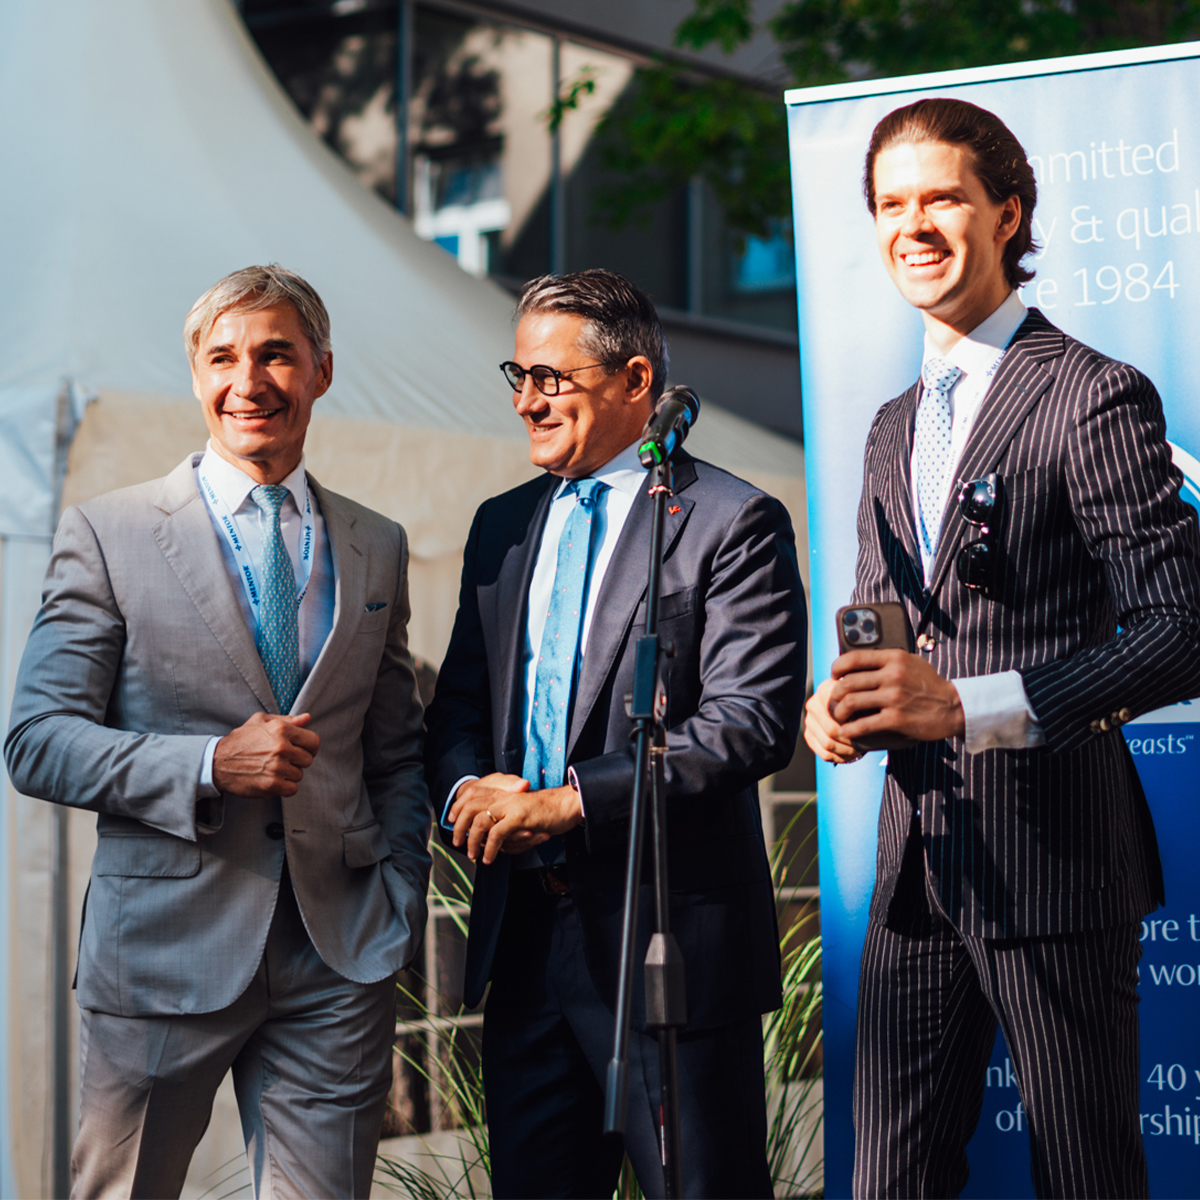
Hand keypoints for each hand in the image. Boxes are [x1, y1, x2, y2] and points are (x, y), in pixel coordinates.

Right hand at [213, 712, 320, 797]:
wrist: (217, 762)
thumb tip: (306, 718)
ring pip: (299, 775)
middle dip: (298, 761)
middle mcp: (282, 747)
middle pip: (308, 759)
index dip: (310, 747)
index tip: (303, 751)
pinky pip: (292, 789)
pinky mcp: (272, 784)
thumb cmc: (240, 740)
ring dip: (289, 774)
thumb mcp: (260, 721)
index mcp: (281, 729)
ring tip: (273, 769)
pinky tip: (273, 780)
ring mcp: (277, 767)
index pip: (313, 741)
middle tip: (284, 760)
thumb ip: (287, 719)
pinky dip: (285, 787)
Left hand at [449, 773, 582, 864]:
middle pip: (470, 807)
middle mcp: (503, 797)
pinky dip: (490, 848)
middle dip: (459, 826)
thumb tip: (492, 838)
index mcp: (503, 793)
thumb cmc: (546, 811)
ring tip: (473, 854)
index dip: (458, 808)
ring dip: (473, 841)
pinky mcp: (519, 817)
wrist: (567, 804)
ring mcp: (510, 806)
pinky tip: (490, 858)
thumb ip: (505, 819)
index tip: (452, 821)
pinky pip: (497, 834)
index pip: (471, 795)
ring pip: (480, 822)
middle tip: (458, 842)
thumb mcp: (521, 811)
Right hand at [804, 678, 864, 763]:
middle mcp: (814, 704)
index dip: (854, 723)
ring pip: (827, 743)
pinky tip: (852, 755)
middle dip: (850, 739)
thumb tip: (870, 716)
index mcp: (826, 690)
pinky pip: (824, 753)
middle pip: (831, 729)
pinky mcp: (809, 735)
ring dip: (846, 750)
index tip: (869, 728)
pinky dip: (839, 757)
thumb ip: (864, 700)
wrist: (851, 704)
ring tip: (861, 749)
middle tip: (866, 743)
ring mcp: (810, 721)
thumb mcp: (864, 694)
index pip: (837, 711)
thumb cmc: (862, 700)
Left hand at [828, 649, 964, 744]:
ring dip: (839, 711)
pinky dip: (850, 729)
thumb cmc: (929, 685)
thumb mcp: (911, 662)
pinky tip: (846, 732)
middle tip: (834, 701)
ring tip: (839, 716)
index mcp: (894, 658)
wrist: (954, 707)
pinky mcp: (896, 719)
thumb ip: (887, 660)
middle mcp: (892, 675)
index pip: (854, 658)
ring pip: (851, 702)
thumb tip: (860, 661)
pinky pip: (864, 724)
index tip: (834, 676)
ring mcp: (894, 697)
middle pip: (848, 682)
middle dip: (835, 694)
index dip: (837, 667)